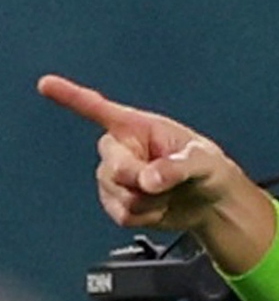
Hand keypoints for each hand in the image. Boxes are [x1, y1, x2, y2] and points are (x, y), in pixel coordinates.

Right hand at [38, 75, 275, 273]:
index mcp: (139, 127)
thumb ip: (177, 167)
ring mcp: (115, 177)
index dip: (71, 96)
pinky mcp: (116, 202)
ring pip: (118, 195)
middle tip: (164, 183)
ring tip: (168, 193)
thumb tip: (148, 179)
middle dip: (139, 179)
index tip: (46, 83)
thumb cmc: (208, 169)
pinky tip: (160, 207)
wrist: (210, 202)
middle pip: (113, 167)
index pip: (100, 110)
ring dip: (148, 201)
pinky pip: (122, 214)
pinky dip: (146, 216)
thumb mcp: (203, 162)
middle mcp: (122, 149)